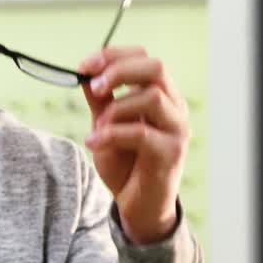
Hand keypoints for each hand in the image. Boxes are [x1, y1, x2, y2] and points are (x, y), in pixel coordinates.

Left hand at [80, 47, 188, 244]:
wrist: (138, 207)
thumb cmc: (125, 164)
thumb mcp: (106, 125)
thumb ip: (100, 100)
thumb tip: (85, 72)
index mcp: (162, 95)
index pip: (145, 58)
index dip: (114, 56)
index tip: (85, 65)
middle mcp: (175, 107)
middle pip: (156, 68)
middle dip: (119, 71)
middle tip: (94, 87)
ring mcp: (177, 129)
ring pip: (151, 97)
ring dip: (116, 108)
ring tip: (97, 128)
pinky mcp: (172, 153)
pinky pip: (142, 133)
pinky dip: (111, 135)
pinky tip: (93, 143)